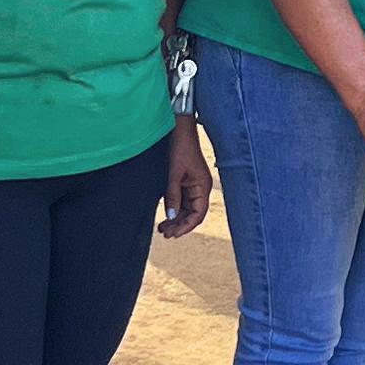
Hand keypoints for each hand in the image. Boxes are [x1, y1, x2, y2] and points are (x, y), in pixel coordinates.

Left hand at [162, 118, 212, 238]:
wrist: (179, 129)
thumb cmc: (181, 148)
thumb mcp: (174, 173)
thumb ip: (172, 195)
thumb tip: (170, 217)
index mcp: (202, 187)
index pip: (198, 214)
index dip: (186, 226)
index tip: (173, 234)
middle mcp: (200, 188)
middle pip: (192, 214)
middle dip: (179, 225)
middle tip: (164, 234)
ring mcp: (193, 185)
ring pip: (186, 209)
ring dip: (175, 219)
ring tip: (162, 228)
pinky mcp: (185, 181)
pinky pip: (181, 201)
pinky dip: (173, 209)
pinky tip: (164, 216)